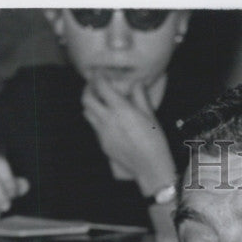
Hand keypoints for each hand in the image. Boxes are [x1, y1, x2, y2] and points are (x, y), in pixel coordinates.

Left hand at [81, 79, 176, 195]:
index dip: (98, 76)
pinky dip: (97, 119)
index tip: (100, 72)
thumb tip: (136, 83)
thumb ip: (140, 96)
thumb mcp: (150, 116)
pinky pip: (94, 127)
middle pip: (86, 98)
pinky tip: (107, 120)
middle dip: (88, 89)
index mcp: (120, 109)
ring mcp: (103, 133)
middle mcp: (107, 120)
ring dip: (90, 104)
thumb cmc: (155, 142)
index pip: (101, 86)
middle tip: (94, 85)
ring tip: (98, 102)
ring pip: (87, 113)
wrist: (150, 168)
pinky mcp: (103, 144)